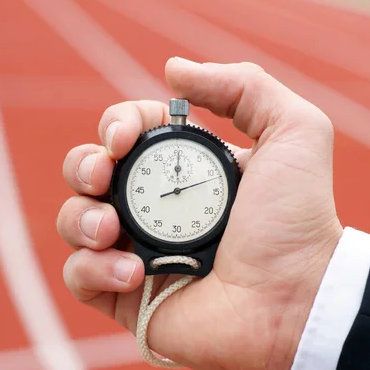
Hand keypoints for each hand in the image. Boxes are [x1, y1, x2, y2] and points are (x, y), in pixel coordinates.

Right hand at [57, 58, 341, 369]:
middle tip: (102, 177)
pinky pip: (79, 277)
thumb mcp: (292, 131)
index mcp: (185, 171)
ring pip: (75, 222)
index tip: (123, 138)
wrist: (294, 296)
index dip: (116, 125)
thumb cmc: (295, 219)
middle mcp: (157, 209)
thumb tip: (173, 70)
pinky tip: (134, 273)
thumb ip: (242, 86)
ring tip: (110, 230)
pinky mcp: (126, 298)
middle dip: (82, 166)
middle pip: (88, 173)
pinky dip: (92, 269)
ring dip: (80, 219)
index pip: (128, 134)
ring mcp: (138, 253)